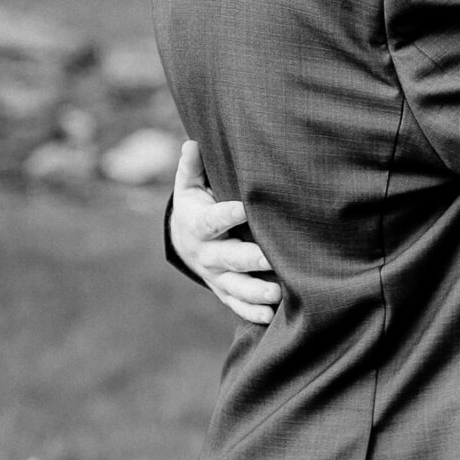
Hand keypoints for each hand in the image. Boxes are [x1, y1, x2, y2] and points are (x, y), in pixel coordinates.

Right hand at [170, 141, 282, 326]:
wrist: (183, 242)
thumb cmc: (196, 207)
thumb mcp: (189, 187)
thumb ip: (192, 168)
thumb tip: (192, 143)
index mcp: (198, 224)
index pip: (212, 220)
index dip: (227, 214)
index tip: (245, 207)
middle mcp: (207, 253)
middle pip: (228, 258)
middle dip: (249, 259)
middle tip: (270, 257)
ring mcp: (216, 275)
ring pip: (235, 286)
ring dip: (255, 291)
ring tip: (276, 293)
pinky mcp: (224, 291)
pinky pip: (236, 304)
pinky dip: (251, 312)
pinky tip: (271, 315)